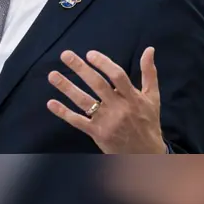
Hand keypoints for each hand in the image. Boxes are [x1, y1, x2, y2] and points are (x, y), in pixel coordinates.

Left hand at [47, 47, 165, 153]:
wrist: (147, 154)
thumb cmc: (148, 122)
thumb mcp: (153, 97)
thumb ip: (149, 73)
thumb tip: (149, 49)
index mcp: (133, 98)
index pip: (117, 76)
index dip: (103, 64)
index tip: (90, 54)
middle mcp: (119, 108)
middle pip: (97, 85)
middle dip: (80, 68)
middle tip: (65, 55)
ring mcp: (106, 121)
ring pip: (84, 102)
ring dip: (67, 87)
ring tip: (52, 75)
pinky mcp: (97, 133)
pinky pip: (77, 121)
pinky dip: (63, 112)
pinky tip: (51, 103)